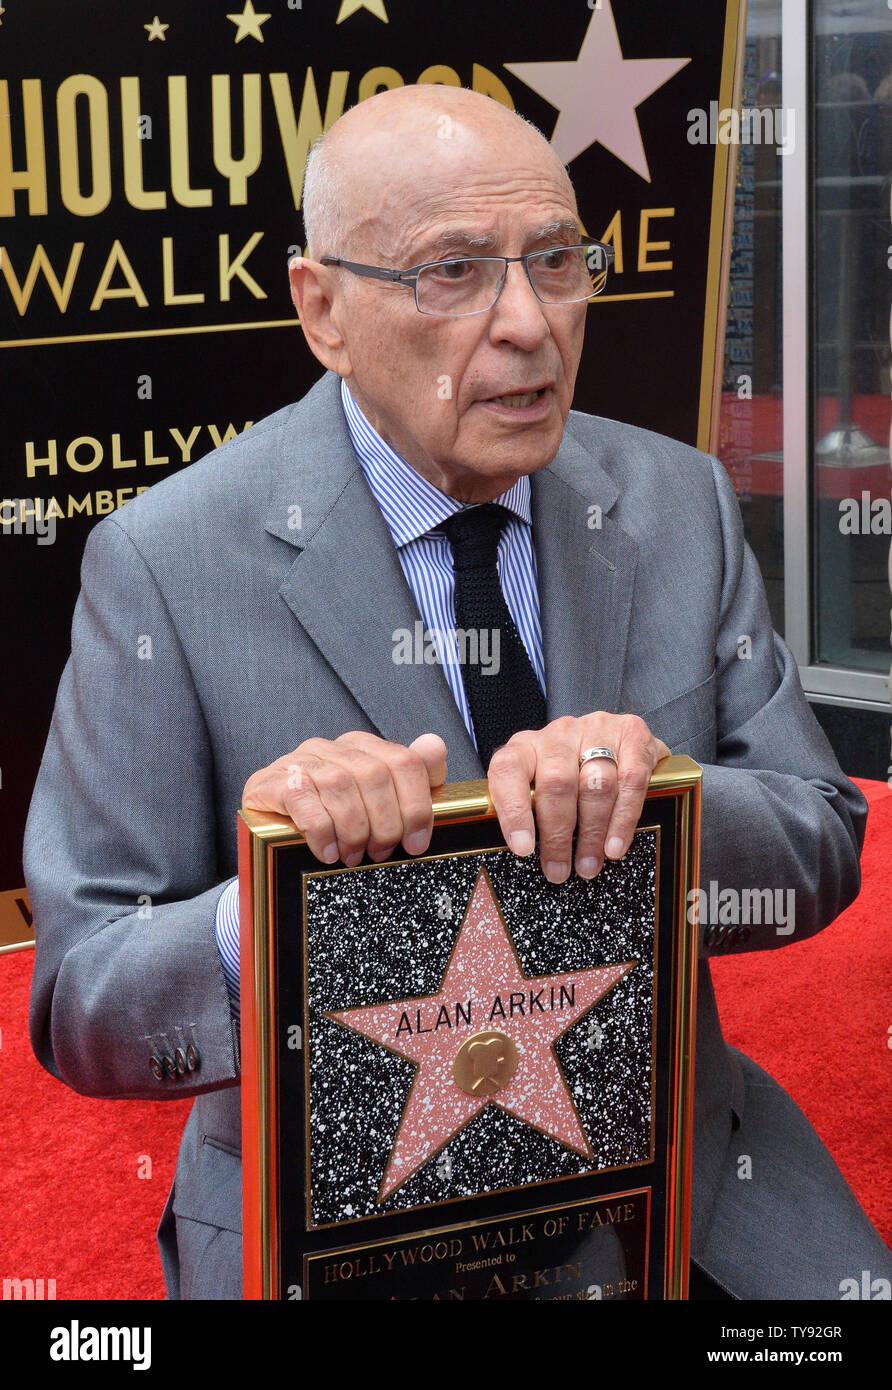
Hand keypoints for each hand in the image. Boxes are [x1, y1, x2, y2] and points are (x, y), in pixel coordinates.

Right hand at [242, 732, 447, 865]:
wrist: (268, 829)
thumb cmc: (329, 818)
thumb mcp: (374, 800)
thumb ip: (410, 773)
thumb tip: (435, 746)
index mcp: (363, 747)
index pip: (404, 761)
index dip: (416, 805)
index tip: (416, 843)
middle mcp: (332, 747)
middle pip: (375, 775)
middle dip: (385, 823)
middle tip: (380, 853)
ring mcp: (300, 761)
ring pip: (341, 785)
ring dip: (353, 829)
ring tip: (353, 856)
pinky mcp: (271, 782)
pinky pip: (303, 800)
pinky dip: (321, 831)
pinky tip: (327, 852)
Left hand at [486, 714, 669, 883]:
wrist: (620, 737)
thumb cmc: (571, 772)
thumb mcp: (539, 785)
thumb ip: (529, 810)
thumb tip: (526, 855)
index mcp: (525, 745)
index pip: (508, 770)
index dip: (514, 810)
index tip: (523, 848)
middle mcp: (559, 733)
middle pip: (556, 783)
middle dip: (558, 834)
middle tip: (559, 870)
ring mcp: (597, 729)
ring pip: (595, 784)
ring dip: (592, 833)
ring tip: (588, 866)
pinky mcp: (633, 733)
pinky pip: (631, 781)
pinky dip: (623, 820)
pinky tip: (614, 847)